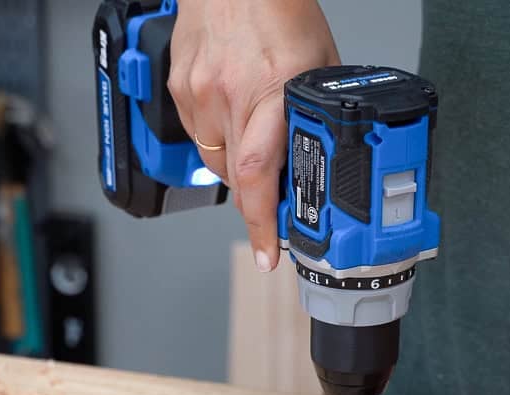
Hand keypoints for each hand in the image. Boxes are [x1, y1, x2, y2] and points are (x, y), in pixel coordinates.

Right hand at [169, 0, 338, 271]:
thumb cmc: (278, 6)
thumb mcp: (318, 61)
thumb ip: (318, 109)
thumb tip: (329, 153)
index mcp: (272, 91)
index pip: (259, 175)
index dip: (262, 223)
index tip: (269, 254)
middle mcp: (229, 94)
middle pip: (238, 176)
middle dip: (257, 197)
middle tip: (275, 200)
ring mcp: (198, 91)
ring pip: (216, 160)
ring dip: (237, 165)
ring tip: (256, 137)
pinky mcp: (179, 86)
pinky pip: (198, 133)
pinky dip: (217, 136)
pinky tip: (233, 112)